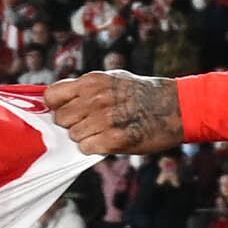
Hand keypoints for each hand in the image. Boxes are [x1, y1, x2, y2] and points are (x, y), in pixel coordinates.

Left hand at [48, 71, 185, 153]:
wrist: (175, 107)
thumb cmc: (144, 93)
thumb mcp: (113, 79)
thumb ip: (86, 88)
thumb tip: (60, 98)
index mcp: (92, 81)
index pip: (52, 96)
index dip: (56, 106)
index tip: (64, 110)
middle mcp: (95, 99)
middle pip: (60, 119)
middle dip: (71, 124)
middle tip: (88, 123)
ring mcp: (104, 119)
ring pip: (73, 136)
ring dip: (85, 137)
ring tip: (103, 131)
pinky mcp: (114, 139)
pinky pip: (86, 148)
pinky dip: (94, 148)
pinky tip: (108, 140)